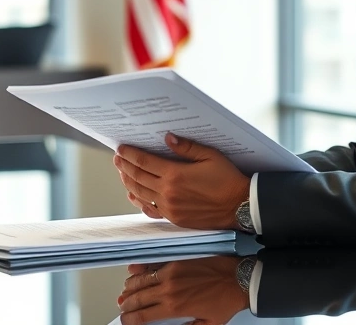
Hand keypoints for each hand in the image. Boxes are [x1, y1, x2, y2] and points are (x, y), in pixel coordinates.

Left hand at [114, 133, 250, 229]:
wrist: (239, 206)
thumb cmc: (227, 180)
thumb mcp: (210, 156)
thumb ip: (186, 147)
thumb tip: (167, 137)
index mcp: (175, 174)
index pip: (144, 161)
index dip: (130, 154)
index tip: (121, 149)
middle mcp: (168, 192)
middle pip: (138, 177)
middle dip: (125, 166)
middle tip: (117, 158)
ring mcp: (169, 207)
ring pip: (140, 194)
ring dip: (128, 182)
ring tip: (122, 173)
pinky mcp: (174, 218)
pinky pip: (150, 210)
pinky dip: (139, 202)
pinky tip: (133, 195)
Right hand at [117, 256, 250, 324]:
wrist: (240, 278)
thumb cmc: (226, 301)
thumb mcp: (207, 324)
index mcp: (174, 307)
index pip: (142, 316)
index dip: (130, 320)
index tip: (125, 321)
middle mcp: (169, 289)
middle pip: (137, 298)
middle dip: (126, 305)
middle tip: (122, 308)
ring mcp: (172, 272)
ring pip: (141, 280)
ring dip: (130, 288)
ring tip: (125, 293)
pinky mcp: (177, 260)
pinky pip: (152, 265)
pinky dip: (140, 270)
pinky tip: (134, 272)